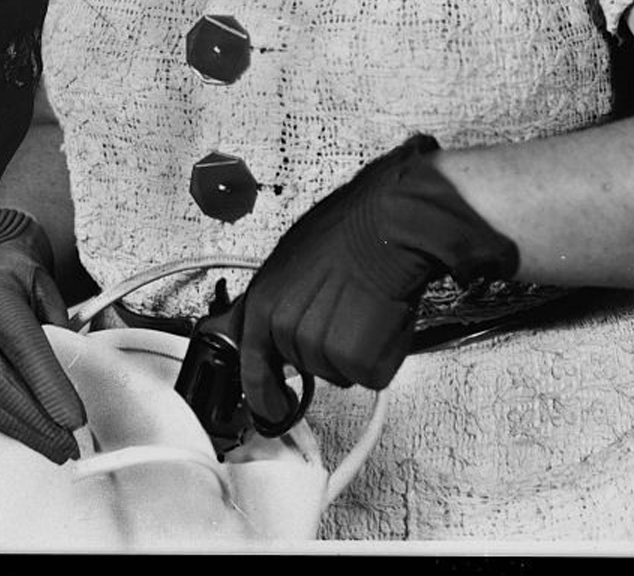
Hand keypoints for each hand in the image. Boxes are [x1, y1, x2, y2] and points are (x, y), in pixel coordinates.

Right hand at [0, 208, 87, 461]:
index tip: (74, 421)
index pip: (23, 349)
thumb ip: (61, 329)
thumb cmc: (17, 275)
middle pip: (0, 383)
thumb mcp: (48, 288)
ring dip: (18, 430)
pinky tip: (20, 431)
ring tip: (51, 447)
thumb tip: (75, 381)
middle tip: (68, 447)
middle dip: (38, 422)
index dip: (48, 388)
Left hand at [228, 135, 517, 432]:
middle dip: (329, 347)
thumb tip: (244, 326)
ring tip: (369, 307)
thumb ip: (273, 301)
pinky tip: (386, 319)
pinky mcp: (356, 359)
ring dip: (358, 350)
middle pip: (307, 365)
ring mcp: (319, 347)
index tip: (274, 410)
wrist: (389, 223)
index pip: (253, 366)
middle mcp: (284, 330)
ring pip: (340, 372)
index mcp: (263, 305)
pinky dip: (384, 355)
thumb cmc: (348, 229)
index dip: (264, 396)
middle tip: (350, 309)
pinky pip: (370, 375)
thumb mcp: (290, 260)